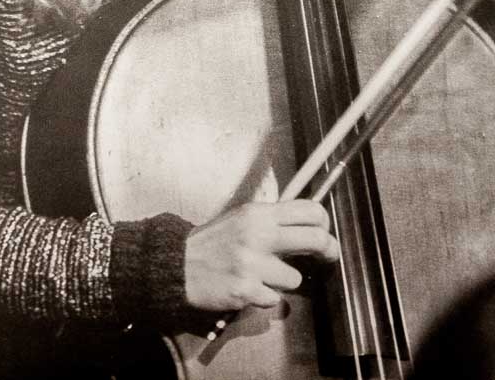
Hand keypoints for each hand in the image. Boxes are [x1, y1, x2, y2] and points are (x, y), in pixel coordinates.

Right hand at [184, 200, 338, 311]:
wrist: (179, 264)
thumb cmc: (213, 243)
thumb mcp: (242, 219)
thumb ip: (271, 220)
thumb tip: (307, 224)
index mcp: (258, 214)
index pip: (308, 210)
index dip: (324, 223)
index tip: (325, 232)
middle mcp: (258, 234)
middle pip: (315, 239)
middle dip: (328, 250)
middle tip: (327, 256)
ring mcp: (252, 263)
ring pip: (294, 278)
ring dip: (282, 281)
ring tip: (261, 275)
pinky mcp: (246, 289)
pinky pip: (274, 298)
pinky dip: (264, 296)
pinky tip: (248, 287)